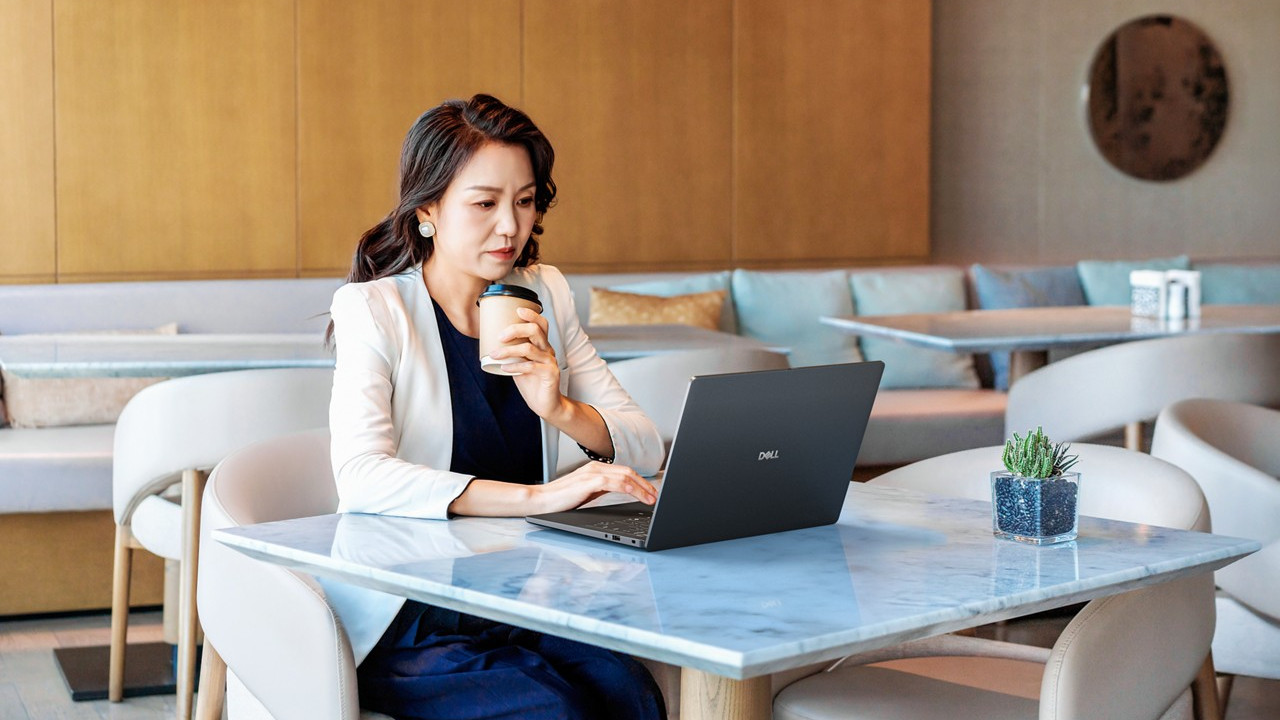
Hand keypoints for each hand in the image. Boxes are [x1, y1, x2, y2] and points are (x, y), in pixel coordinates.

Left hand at [489, 306, 563, 418]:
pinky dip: (515, 366)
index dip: (531, 314)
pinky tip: (504, 368)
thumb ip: (512, 353)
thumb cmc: (532, 383)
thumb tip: (491, 343)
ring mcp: (550, 362)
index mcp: (542, 345)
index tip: (517, 310)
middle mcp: (548, 350)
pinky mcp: (550, 374)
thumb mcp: (520, 364)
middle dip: (516, 329)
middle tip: (500, 336)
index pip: (541, 324)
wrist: (545, 404)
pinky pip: (531, 366)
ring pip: (529, 348)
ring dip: (509, 350)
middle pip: (536, 330)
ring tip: (495, 354)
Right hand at [531, 461, 657, 513]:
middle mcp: (596, 468)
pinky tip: (636, 494)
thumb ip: (603, 489)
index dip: (641, 481)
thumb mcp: (588, 493)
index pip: (625, 472)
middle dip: (645, 485)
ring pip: (624, 477)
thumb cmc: (562, 499)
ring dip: (641, 488)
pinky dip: (627, 487)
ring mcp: (592, 473)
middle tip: (656, 496)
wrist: (541, 500)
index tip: (651, 492)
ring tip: (651, 498)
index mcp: (596, 469)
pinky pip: (613, 483)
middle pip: (628, 472)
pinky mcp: (588, 482)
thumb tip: (622, 493)